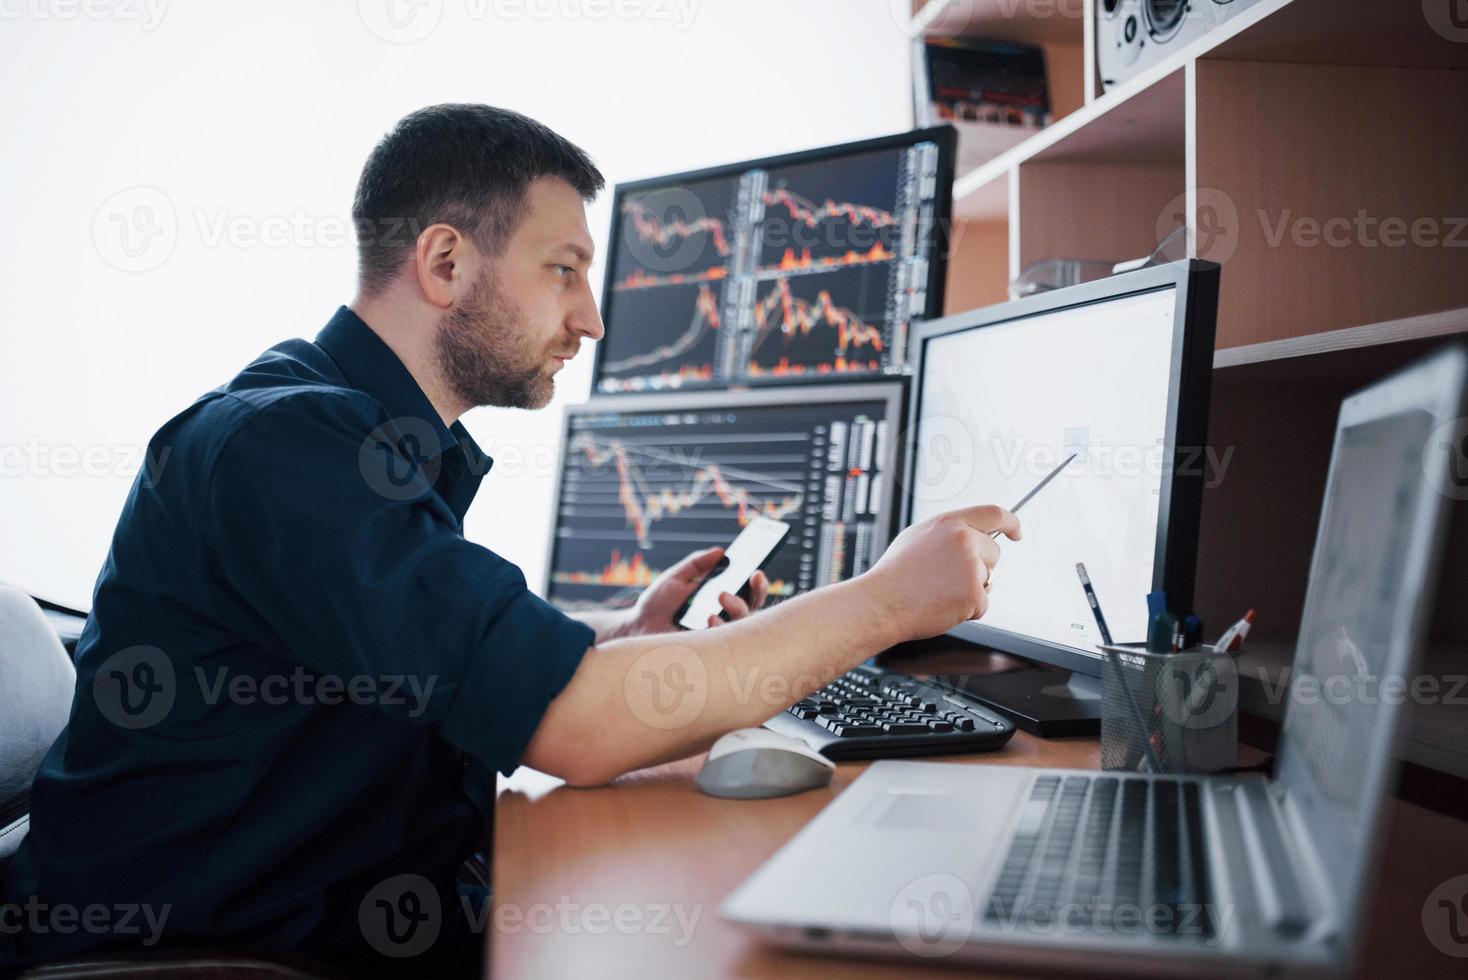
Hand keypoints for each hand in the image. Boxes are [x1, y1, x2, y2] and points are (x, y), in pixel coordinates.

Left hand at [620, 547, 769, 636]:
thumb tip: (721, 551)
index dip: (759, 584)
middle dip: (752, 595)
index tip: (756, 572)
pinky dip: (721, 628)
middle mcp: (725, 618)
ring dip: (738, 609)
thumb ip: (697, 563)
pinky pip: (727, 644)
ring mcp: (719, 637)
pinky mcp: (710, 653)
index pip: (750, 593)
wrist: (637, 627)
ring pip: (746, 627)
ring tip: (720, 597)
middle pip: (754, 609)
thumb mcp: (676, 577)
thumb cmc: (657, 602)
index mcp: (721, 600)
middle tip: (729, 588)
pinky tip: (709, 619)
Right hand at [862, 504, 1020, 641]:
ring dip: (971, 589)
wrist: (881, 603)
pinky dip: (967, 610)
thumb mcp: (918, 537)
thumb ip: (949, 532)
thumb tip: (973, 535)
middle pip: (994, 553)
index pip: (994, 513)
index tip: (1016, 532)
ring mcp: (970, 567)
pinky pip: (982, 603)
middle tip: (949, 578)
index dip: (1011, 522)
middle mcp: (963, 540)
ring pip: (988, 579)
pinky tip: (942, 605)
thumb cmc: (895, 575)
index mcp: (949, 523)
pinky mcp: (973, 594)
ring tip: (938, 591)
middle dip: (981, 566)